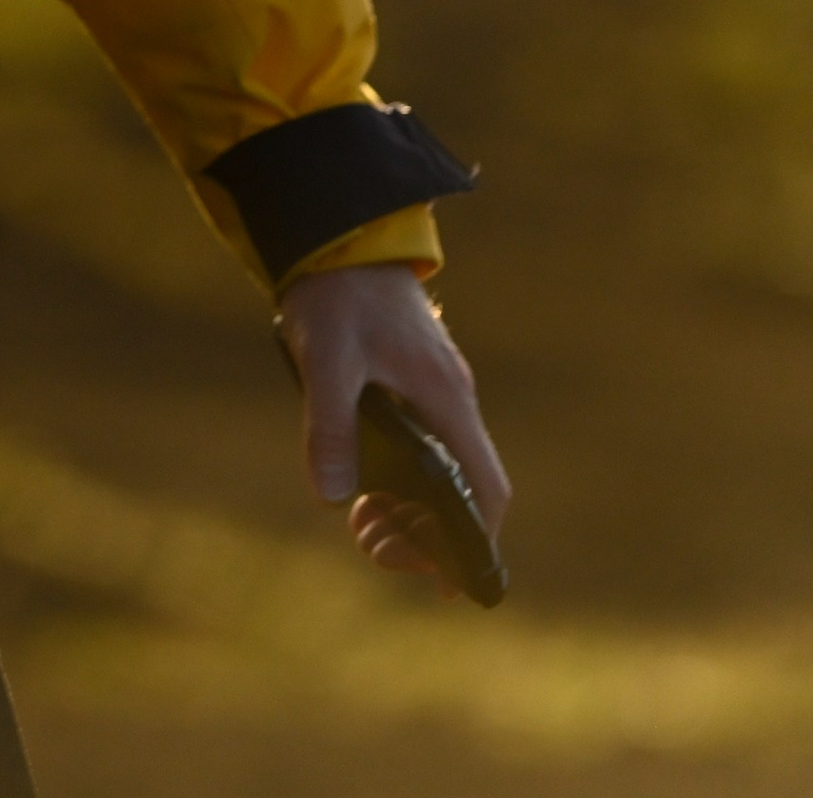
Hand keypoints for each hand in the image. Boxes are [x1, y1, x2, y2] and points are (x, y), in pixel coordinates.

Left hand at [277, 262, 511, 595]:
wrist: (338, 232)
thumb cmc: (338, 293)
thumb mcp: (328, 359)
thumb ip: (330, 426)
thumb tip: (332, 499)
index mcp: (445, 398)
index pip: (484, 487)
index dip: (475, 540)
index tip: (450, 580)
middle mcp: (450, 397)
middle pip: (463, 489)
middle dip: (427, 534)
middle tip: (375, 550)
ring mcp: (433, 386)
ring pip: (440, 468)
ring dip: (409, 508)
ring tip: (362, 528)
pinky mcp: (411, 375)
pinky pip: (423, 444)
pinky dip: (400, 476)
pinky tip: (361, 486)